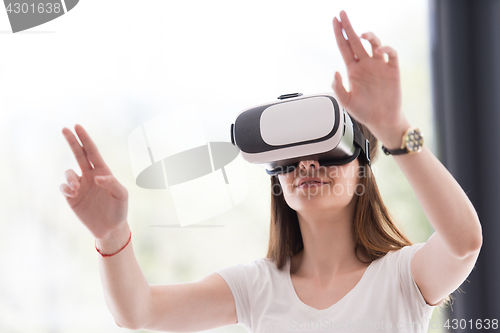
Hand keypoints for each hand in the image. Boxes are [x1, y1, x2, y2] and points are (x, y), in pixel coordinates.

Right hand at [60, 124, 127, 239]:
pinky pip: (63, 187)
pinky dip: (65, 188)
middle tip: (64, 128)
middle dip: (72, 141)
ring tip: (75, 187)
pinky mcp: (72, 198)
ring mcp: (80, 186)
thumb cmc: (119, 210)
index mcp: (103, 172)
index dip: (85, 139)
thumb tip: (96, 177)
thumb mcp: (121, 196)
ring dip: (70, 177)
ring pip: (69, 173)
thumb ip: (112, 184)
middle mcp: (90, 176)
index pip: (92, 152)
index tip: (77, 126)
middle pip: (79, 154)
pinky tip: (73, 193)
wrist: (110, 228)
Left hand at [331, 10, 409, 144]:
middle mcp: (365, 64)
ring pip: (374, 43)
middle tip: (342, 14)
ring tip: (362, 35)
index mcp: (353, 70)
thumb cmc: (364, 112)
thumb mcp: (346, 102)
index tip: (334, 20)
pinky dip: (386, 49)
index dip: (339, 33)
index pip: (344, 47)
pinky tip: (379, 51)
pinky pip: (391, 54)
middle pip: (356, 41)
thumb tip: (336, 71)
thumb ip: (338, 87)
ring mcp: (379, 66)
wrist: (382, 120)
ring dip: (369, 36)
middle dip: (348, 26)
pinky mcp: (392, 69)